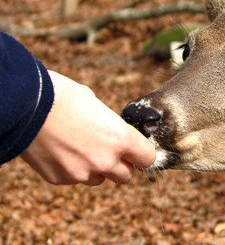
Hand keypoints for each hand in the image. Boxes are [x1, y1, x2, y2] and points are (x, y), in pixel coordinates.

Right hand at [21, 71, 155, 185]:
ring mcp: (82, 173)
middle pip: (126, 175)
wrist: (26, 106)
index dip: (141, 153)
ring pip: (100, 179)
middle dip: (121, 164)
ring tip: (81, 148)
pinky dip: (73, 169)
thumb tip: (114, 132)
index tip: (136, 149)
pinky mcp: (60, 179)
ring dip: (97, 169)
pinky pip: (75, 179)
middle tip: (109, 150)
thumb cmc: (63, 97)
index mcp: (121, 139)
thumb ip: (111, 126)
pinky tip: (62, 150)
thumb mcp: (97, 104)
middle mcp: (105, 160)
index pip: (147, 158)